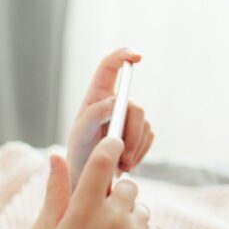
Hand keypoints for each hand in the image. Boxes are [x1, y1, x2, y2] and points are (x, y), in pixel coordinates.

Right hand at [41, 137, 160, 228]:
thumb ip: (56, 191)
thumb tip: (57, 155)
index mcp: (84, 211)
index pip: (103, 162)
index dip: (110, 146)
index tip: (113, 140)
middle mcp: (112, 219)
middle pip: (128, 185)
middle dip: (118, 195)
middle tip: (101, 218)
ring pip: (141, 208)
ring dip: (129, 217)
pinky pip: (151, 228)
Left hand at [66, 48, 153, 188]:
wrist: (87, 173)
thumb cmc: (79, 150)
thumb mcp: (80, 133)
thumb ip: (93, 114)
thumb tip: (112, 101)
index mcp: (97, 94)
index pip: (110, 66)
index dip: (123, 56)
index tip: (136, 56)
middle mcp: (116, 101)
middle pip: (134, 106)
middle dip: (132, 132)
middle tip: (124, 157)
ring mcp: (130, 115)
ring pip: (145, 124)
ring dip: (135, 147)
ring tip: (121, 165)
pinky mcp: (141, 131)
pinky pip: (149, 137)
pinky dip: (140, 152)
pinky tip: (127, 164)